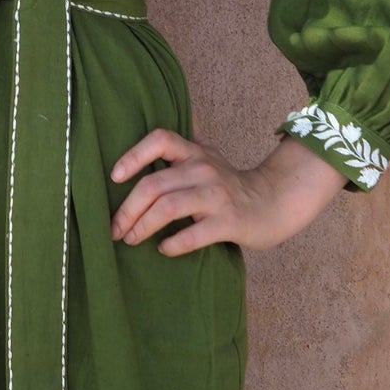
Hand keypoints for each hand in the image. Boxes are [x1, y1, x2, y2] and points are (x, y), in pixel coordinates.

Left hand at [108, 128, 346, 254]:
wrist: (275, 201)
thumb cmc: (231, 185)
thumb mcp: (207, 159)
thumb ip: (179, 154)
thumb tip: (141, 151)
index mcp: (194, 152)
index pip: (160, 140)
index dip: (132, 156)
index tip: (114, 177)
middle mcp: (203, 169)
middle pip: (153, 184)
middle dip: (127, 209)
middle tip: (115, 229)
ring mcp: (216, 195)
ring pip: (168, 208)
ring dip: (143, 226)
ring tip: (131, 239)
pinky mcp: (229, 222)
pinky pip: (192, 234)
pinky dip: (173, 244)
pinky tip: (164, 249)